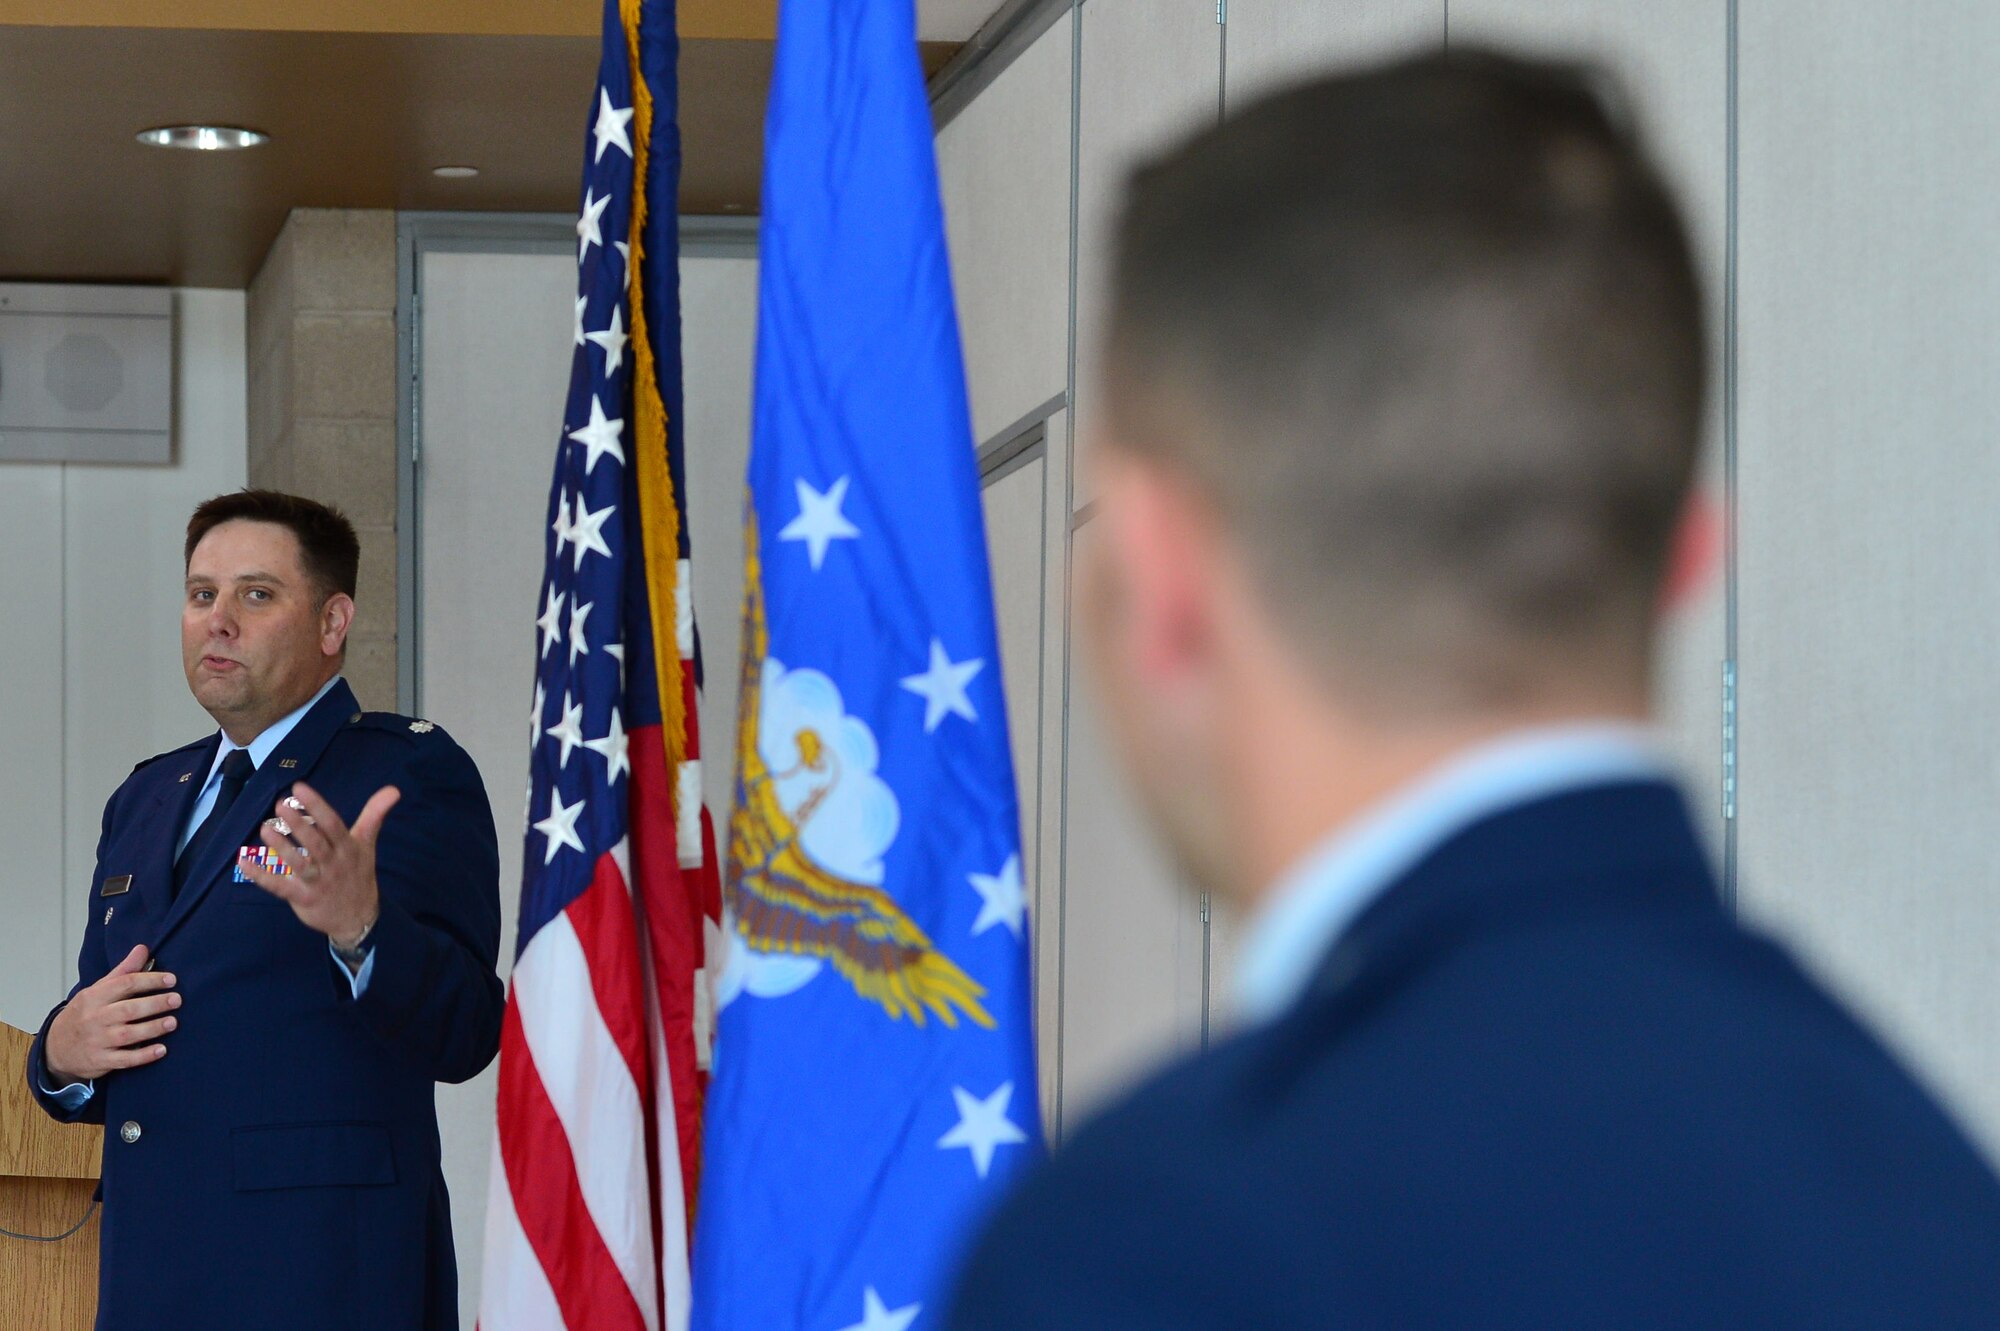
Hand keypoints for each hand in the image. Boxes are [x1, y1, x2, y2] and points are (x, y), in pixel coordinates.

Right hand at [44, 944, 179, 1083]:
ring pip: (128, 1034)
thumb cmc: (84, 1013)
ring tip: (173, 1022)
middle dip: (155, 1004)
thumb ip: (123, 971)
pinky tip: (162, 1050)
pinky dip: (144, 1056)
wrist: (56, 1047)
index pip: (124, 984)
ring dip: (153, 1028)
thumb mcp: (98, 990)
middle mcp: (95, 1018)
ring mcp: (97, 1041)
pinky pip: (125, 1059)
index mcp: (94, 997)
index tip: (171, 980)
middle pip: (128, 1009)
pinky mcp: (101, 1061)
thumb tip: (143, 948)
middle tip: (177, 999)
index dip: (150, 980)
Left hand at [244, 781, 400, 947]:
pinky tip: (244, 862)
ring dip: (281, 847)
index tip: (299, 787)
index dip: (317, 806)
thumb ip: (374, 814)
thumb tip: (393, 789)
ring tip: (265, 829)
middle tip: (281, 805)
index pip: (333, 823)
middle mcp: (333, 864)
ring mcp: (318, 883)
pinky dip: (261, 876)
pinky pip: (280, 887)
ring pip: (299, 864)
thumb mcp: (367, 844)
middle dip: (299, 824)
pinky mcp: (303, 899)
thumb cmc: (358, 874)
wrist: (359, 918)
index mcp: (348, 848)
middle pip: (316, 842)